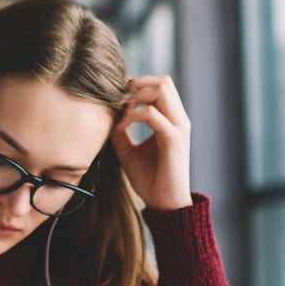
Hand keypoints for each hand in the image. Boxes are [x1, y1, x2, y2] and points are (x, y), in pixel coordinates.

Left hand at [110, 75, 192, 210]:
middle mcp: (178, 119)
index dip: (137, 84)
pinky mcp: (173, 139)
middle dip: (137, 84)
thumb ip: (120, 131)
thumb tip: (106, 116)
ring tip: (120, 112)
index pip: (160, 85)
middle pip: (163, 81)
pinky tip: (121, 127)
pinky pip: (152, 114)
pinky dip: (133, 115)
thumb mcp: (128, 150)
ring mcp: (178, 127)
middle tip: (117, 100)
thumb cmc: (149, 178)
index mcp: (171, 119)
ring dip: (136, 95)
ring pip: (162, 89)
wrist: (164, 204)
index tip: (116, 96)